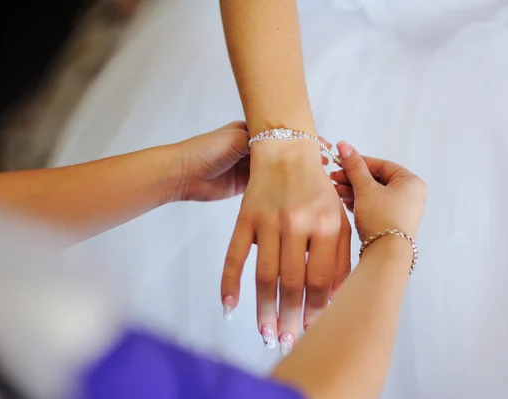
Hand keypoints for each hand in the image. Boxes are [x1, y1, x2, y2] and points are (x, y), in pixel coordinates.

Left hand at [175, 122, 330, 201]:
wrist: (182, 174)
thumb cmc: (206, 151)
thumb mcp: (237, 140)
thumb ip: (262, 143)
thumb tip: (292, 145)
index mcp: (252, 132)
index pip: (284, 135)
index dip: (302, 141)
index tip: (322, 145)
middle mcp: (254, 150)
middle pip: (284, 155)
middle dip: (303, 160)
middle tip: (325, 164)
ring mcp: (252, 170)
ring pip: (279, 173)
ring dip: (295, 177)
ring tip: (317, 180)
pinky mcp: (248, 188)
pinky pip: (269, 190)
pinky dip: (283, 192)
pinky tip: (300, 195)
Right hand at [221, 140, 351, 353]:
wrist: (286, 151)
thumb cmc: (318, 189)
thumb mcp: (338, 216)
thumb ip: (340, 256)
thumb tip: (335, 299)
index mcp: (328, 224)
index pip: (322, 278)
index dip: (317, 310)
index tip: (314, 332)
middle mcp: (298, 223)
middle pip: (293, 282)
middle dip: (291, 318)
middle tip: (287, 342)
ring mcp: (269, 220)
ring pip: (264, 275)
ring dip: (263, 309)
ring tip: (265, 334)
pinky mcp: (245, 217)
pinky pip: (234, 255)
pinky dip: (229, 282)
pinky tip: (229, 306)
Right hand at [330, 142, 426, 243]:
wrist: (386, 255)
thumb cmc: (381, 219)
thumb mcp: (365, 189)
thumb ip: (354, 166)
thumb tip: (344, 146)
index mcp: (411, 182)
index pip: (381, 165)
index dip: (358, 162)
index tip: (340, 161)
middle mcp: (411, 195)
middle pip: (377, 179)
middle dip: (353, 178)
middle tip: (334, 177)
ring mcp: (403, 210)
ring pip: (374, 194)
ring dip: (354, 190)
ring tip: (336, 191)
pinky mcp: (393, 223)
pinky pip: (375, 206)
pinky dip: (361, 203)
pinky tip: (345, 202)